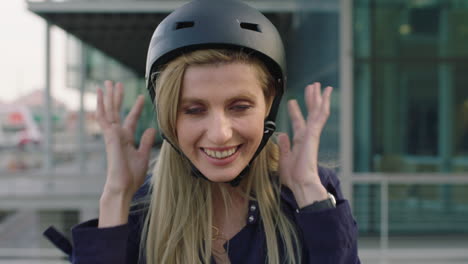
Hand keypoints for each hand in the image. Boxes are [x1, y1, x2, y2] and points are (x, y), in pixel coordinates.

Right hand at [96, 81, 155, 200]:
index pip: (130, 119)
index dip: (135, 108)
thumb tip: (151, 129)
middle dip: (116, 97)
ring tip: (108, 83)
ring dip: (108, 97)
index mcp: (126, 139)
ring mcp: (111, 135)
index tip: (141, 97)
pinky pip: (103, 119)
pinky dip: (101, 106)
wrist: (123, 186)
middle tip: (116, 83)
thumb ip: (146, 141)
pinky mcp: (109, 137)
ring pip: (108, 111)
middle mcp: (117, 135)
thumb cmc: (131, 175)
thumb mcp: (143, 155)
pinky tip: (100, 95)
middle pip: (116, 112)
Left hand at [278, 82, 331, 207]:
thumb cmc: (293, 177)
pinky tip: (323, 97)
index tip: (292, 102)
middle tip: (312, 86)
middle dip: (311, 99)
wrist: (301, 184)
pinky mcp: (314, 136)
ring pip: (317, 112)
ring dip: (317, 98)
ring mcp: (312, 135)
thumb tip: (282, 135)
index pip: (298, 122)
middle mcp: (307, 136)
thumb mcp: (284, 159)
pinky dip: (321, 107)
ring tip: (318, 86)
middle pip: (311, 113)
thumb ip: (284, 146)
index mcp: (300, 142)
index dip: (295, 111)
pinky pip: (319, 118)